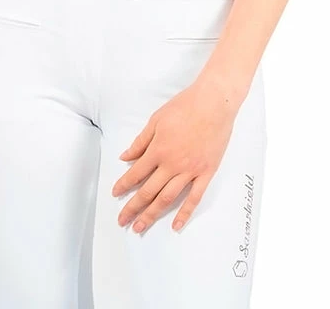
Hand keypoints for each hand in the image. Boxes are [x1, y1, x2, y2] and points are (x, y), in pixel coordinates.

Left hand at [111, 79, 238, 233]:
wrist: (214, 103)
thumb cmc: (185, 106)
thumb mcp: (156, 119)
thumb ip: (140, 141)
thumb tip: (125, 156)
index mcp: (158, 150)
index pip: (136, 173)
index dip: (124, 185)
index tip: (115, 194)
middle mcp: (172, 164)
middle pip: (148, 191)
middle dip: (133, 207)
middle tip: (122, 220)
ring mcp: (190, 171)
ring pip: (167, 198)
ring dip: (152, 214)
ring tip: (141, 226)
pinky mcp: (206, 173)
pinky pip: (194, 198)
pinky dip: (185, 213)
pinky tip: (176, 225)